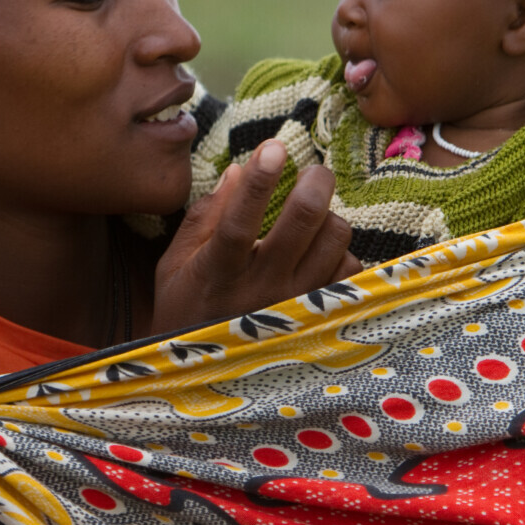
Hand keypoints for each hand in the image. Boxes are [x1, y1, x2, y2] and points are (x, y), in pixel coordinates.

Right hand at [152, 140, 361, 333]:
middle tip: (314, 172)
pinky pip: (350, 269)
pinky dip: (340, 253)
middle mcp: (261, 289)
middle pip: (303, 221)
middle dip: (315, 182)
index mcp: (217, 272)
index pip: (239, 221)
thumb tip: (239, 170)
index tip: (272, 147)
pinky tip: (321, 255)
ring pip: (335, 238)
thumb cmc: (186, 311)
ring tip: (313, 219)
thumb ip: (205, 216)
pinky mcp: (321, 317)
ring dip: (328, 218)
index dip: (258, 182)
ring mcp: (296, 305)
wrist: (204, 377)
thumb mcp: (175, 264)